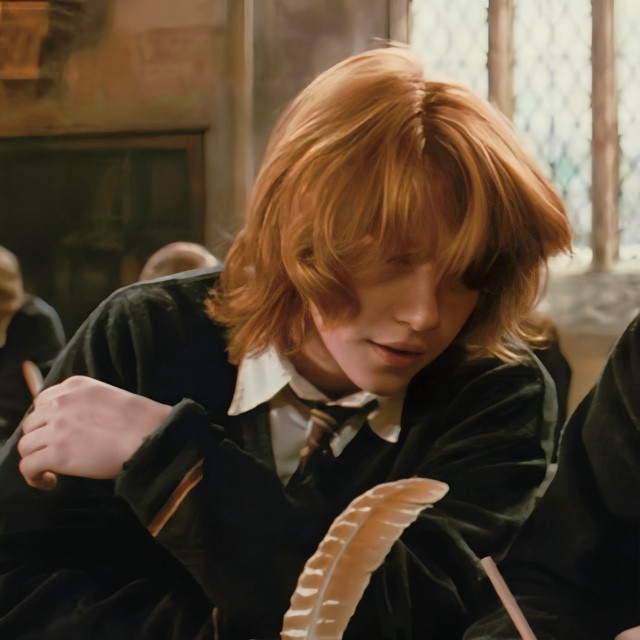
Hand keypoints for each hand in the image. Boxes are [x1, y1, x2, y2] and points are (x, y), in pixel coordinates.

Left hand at [18, 376, 170, 488]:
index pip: (42, 401)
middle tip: (54, 452)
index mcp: (75, 385)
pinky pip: (28, 466)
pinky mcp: (58, 453)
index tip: (54, 433)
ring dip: (35, 457)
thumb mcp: (109, 397)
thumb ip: (85, 403)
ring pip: (26, 445)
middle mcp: (61, 403)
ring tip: (50, 470)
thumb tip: (72, 424)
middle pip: (31, 423)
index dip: (45, 420)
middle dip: (39, 439)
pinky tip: (49, 481)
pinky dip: (33, 477)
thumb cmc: (140, 420)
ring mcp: (58, 427)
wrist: (152, 435)